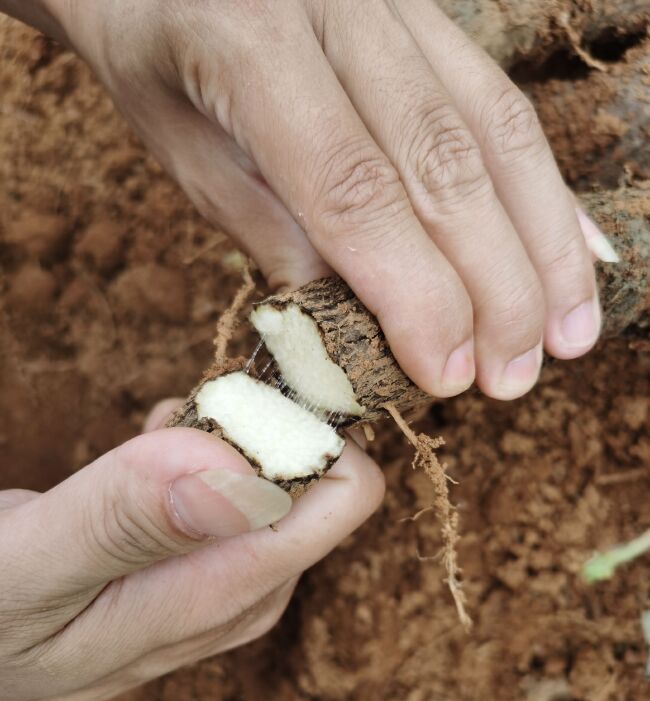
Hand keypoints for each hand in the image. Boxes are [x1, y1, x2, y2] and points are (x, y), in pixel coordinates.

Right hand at [0, 403, 383, 700]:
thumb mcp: (30, 571)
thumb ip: (127, 522)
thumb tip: (242, 472)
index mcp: (225, 593)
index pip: (346, 491)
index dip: (298, 421)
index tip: (228, 395)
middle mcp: (250, 594)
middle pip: (319, 476)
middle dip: (257, 423)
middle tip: (177, 416)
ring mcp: (237, 584)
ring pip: (282, 476)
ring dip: (226, 435)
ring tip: (155, 436)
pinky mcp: (216, 569)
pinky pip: (246, 488)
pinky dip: (209, 452)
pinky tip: (156, 450)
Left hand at [47, 0, 604, 400]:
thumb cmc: (154, 50)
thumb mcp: (180, 145)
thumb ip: (265, 223)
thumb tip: (356, 314)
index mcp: (252, 43)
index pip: (355, 189)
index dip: (414, 293)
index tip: (447, 374)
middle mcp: (341, 8)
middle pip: (446, 164)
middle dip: (494, 288)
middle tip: (512, 379)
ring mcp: (396, 3)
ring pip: (495, 131)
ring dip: (542, 247)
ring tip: (567, 336)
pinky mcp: (428, 13)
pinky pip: (499, 101)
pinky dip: (541, 189)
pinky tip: (574, 251)